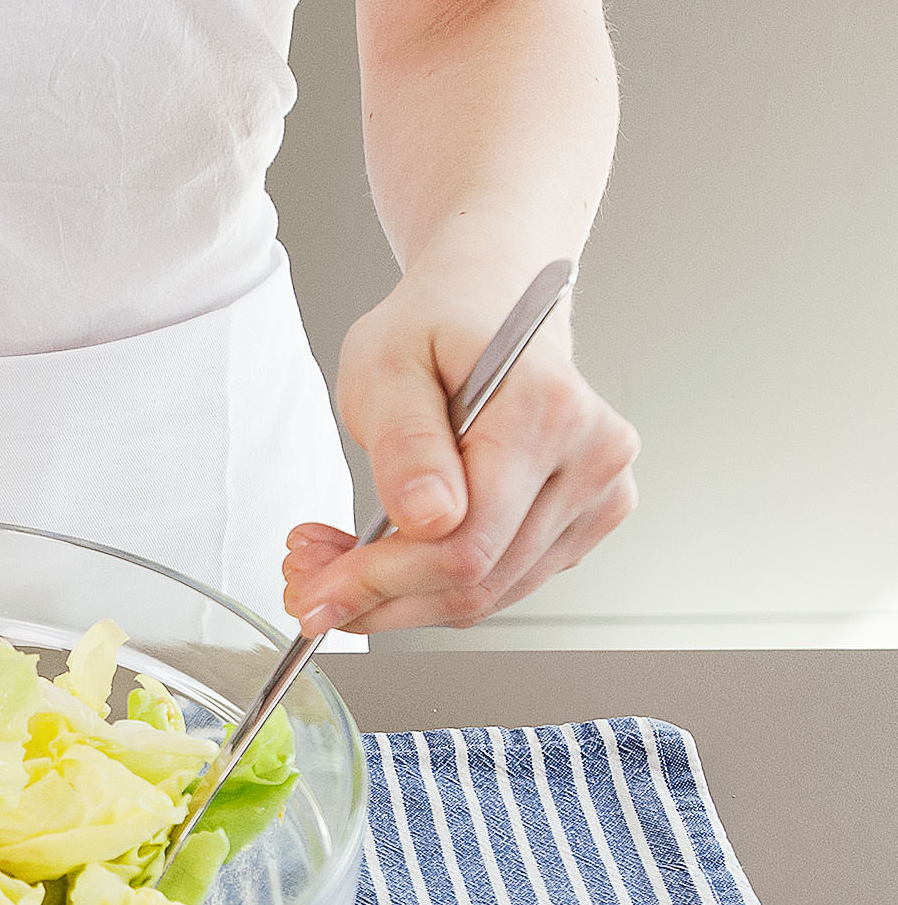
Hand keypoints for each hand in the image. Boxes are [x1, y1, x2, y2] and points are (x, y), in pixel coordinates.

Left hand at [283, 258, 637, 635]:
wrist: (486, 307)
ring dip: (398, 597)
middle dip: (377, 595)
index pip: (466, 542)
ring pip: (487, 593)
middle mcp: (592, 456)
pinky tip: (386, 556)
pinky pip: (502, 583)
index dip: (381, 582)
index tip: (313, 594)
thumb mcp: (386, 366)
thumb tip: (427, 518)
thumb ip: (405, 443)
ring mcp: (599, 494)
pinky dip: (433, 586)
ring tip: (332, 562)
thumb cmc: (435, 327)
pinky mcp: (585, 521)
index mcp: (548, 409)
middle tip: (306, 580)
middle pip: (477, 578)